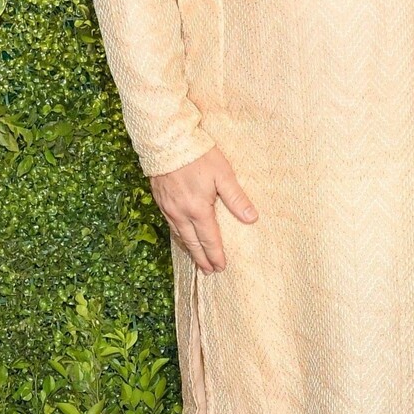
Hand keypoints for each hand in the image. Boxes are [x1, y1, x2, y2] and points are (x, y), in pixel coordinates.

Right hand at [151, 147, 257, 273]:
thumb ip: (237, 198)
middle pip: (193, 242)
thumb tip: (252, 218)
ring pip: (180, 236)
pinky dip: (179, 236)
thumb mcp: (223, 175)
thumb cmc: (198, 156)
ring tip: (197, 260)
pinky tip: (183, 237)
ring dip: (190, 249)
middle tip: (210, 271)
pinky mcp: (161, 201)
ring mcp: (168, 208)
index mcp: (198, 210)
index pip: (209, 239)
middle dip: (202, 258)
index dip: (216, 254)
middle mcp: (181, 213)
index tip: (221, 267)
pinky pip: (171, 225)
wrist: (167, 142)